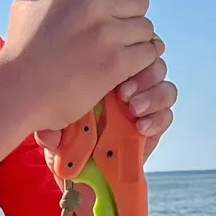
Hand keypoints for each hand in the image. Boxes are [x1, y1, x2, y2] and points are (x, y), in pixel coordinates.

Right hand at [0, 0, 162, 134]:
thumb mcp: (29, 6)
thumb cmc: (20, 52)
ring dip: (136, 42)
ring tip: (117, 53)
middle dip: (132, 16)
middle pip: (140, 0)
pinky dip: (139, 62)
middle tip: (118, 32)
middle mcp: (92, 3)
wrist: (16, 92)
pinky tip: (122, 69)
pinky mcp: (115, 63)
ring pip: (146, 28)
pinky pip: (147, 53)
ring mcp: (105, 33)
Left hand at [35, 54, 177, 161]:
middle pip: (151, 57)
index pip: (127, 45)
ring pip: (163, 83)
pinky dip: (158, 118)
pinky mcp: (153, 126)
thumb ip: (48, 121)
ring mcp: (141, 102)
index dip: (129, 52)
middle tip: (125, 92)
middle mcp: (124, 82)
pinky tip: (140, 127)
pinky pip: (166, 114)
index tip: (112, 72)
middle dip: (144, 71)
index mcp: (102, 69)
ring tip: (133, 108)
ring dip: (153, 93)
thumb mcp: (48, 123)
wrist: (73, 170)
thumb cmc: (61, 138)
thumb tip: (50, 135)